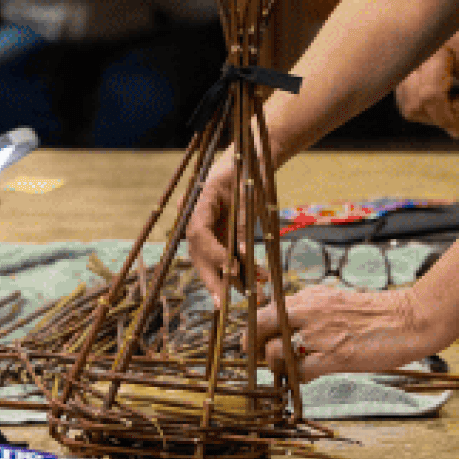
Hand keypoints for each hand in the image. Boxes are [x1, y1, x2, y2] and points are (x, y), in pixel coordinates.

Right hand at [187, 152, 242, 305]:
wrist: (251, 154)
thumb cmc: (249, 164)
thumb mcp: (248, 188)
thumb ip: (243, 220)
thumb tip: (244, 255)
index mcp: (198, 200)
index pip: (197, 233)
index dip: (212, 253)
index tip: (232, 268)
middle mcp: (197, 216)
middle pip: (199, 254)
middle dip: (212, 280)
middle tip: (223, 304)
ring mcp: (209, 226)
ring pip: (213, 260)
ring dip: (233, 279)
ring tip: (256, 295)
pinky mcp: (222, 233)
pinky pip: (229, 255)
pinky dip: (243, 269)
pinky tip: (261, 279)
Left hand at [250, 283, 451, 381]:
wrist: (409, 320)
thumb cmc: (374, 312)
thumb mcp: (336, 299)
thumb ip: (309, 308)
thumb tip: (285, 318)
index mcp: (310, 297)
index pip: (266, 307)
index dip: (254, 325)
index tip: (254, 337)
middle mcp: (310, 312)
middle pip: (261, 325)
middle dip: (253, 344)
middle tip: (259, 356)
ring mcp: (321, 335)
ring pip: (276, 351)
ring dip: (276, 365)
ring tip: (285, 370)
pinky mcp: (336, 357)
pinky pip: (301, 372)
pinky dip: (298, 378)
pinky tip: (305, 378)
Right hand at [395, 21, 458, 136]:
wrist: (454, 12)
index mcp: (432, 52)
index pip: (430, 95)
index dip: (444, 118)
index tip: (458, 130)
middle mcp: (410, 59)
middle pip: (413, 105)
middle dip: (436, 118)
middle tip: (458, 110)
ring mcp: (401, 64)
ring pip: (406, 104)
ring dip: (428, 113)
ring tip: (450, 99)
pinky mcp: (399, 70)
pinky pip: (404, 98)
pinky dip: (421, 105)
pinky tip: (439, 95)